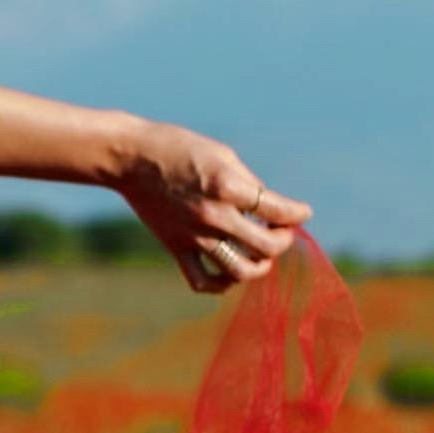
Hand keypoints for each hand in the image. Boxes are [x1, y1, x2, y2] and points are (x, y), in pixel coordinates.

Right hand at [113, 122, 313, 292]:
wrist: (131, 159)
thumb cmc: (179, 148)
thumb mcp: (222, 155)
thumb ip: (247, 184)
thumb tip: (268, 209)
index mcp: (228, 186)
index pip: (277, 210)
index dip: (298, 213)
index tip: (302, 213)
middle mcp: (213, 215)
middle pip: (266, 246)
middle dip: (282, 240)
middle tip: (281, 231)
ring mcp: (193, 235)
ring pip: (239, 270)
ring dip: (259, 266)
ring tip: (261, 256)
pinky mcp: (175, 247)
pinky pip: (201, 280)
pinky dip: (221, 284)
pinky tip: (230, 272)